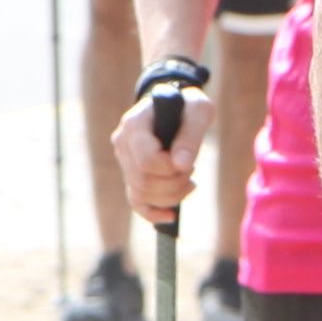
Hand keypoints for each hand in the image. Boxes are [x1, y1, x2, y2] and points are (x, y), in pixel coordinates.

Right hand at [113, 85, 215, 226]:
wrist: (176, 105)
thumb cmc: (188, 104)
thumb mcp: (198, 111)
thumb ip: (191, 135)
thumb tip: (182, 166)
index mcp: (135, 124)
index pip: (146, 160)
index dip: (170, 169)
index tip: (189, 162)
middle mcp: (123, 142)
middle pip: (143, 180)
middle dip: (173, 184)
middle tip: (192, 171)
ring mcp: (124, 159)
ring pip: (139, 193)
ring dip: (169, 196)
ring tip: (189, 182)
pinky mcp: (130, 172)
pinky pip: (134, 201)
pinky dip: (152, 212)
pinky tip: (170, 215)